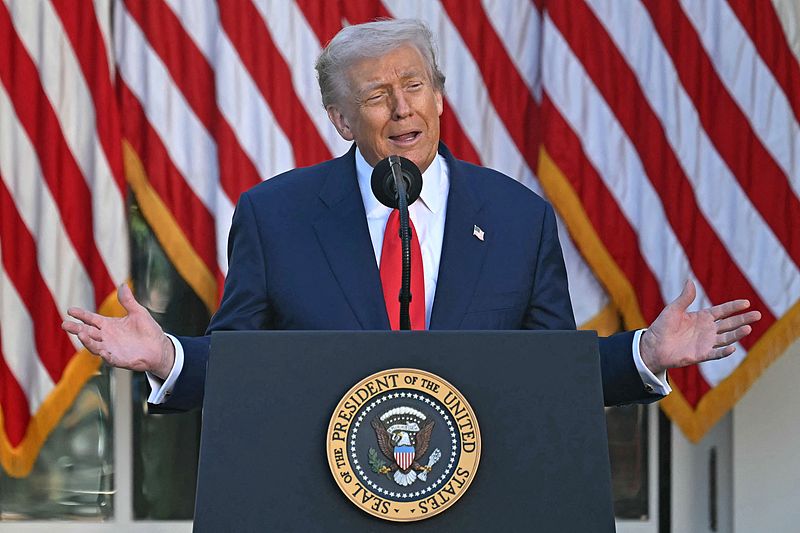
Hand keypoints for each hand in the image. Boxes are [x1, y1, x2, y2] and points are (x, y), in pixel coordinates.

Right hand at [62, 284, 174, 378]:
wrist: (159, 348)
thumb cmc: (148, 330)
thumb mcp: (138, 312)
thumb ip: (128, 301)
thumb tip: (123, 285)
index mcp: (109, 325)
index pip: (91, 319)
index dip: (81, 315)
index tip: (70, 310)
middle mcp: (106, 337)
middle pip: (87, 332)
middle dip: (76, 328)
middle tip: (64, 324)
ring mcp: (111, 348)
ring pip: (94, 345)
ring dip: (86, 340)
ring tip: (80, 334)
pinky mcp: (118, 359)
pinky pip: (109, 357)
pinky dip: (105, 354)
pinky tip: (102, 351)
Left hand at [640, 280, 761, 374]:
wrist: (653, 346)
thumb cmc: (662, 326)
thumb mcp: (673, 309)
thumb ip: (685, 297)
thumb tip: (690, 280)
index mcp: (702, 317)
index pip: (722, 311)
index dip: (734, 307)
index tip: (746, 303)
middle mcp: (707, 330)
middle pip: (729, 324)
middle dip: (743, 319)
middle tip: (757, 315)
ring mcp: (706, 342)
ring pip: (726, 338)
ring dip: (737, 334)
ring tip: (749, 328)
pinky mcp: (701, 355)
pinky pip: (716, 353)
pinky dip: (724, 352)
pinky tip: (733, 348)